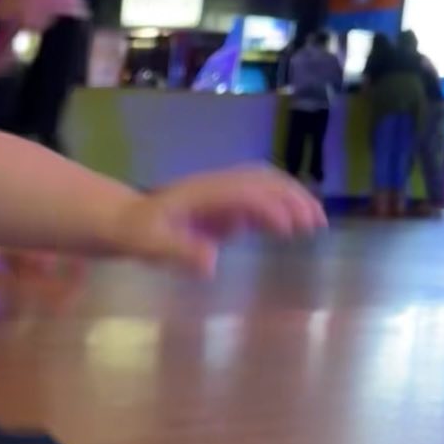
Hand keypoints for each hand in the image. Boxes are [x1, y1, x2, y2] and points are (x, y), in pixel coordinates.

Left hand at [118, 167, 325, 275]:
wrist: (126, 221)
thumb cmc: (136, 233)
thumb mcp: (150, 246)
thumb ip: (178, 252)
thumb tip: (211, 263)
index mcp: (201, 193)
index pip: (243, 193)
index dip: (267, 207)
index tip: (289, 229)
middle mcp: (217, 186)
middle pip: (263, 181)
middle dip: (292, 198)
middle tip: (316, 224)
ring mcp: (223, 193)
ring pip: (266, 185)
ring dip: (294, 199)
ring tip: (317, 223)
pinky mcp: (226, 204)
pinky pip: (260, 198)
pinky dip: (283, 208)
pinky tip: (297, 227)